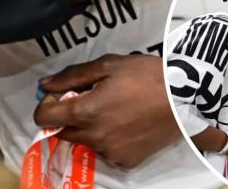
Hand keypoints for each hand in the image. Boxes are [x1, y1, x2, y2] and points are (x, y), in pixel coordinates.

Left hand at [33, 54, 176, 168]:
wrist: (183, 98)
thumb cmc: (147, 75)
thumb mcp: (109, 65)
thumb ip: (72, 75)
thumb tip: (44, 84)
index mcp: (85, 111)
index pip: (44, 117)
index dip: (47, 103)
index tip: (63, 94)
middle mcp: (92, 137)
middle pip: (62, 132)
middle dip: (68, 116)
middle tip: (92, 99)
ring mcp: (108, 152)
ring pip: (84, 141)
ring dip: (89, 128)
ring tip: (115, 110)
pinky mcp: (124, 161)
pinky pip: (105, 151)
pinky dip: (109, 139)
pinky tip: (127, 124)